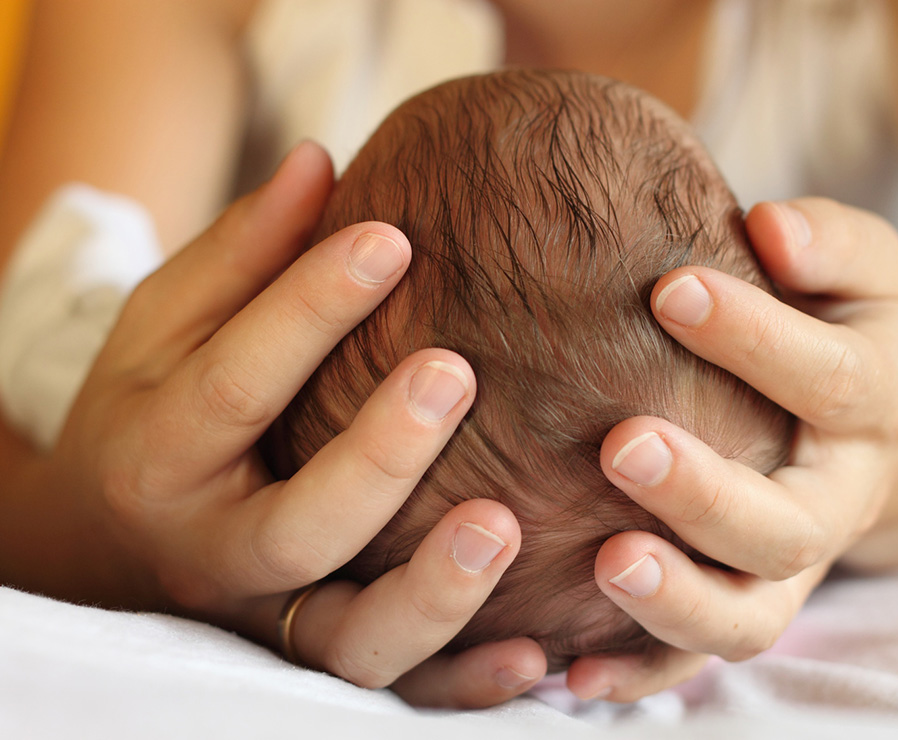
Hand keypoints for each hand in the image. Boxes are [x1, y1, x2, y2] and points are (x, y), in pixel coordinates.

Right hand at [45, 141, 546, 706]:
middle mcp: (215, 552)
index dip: (309, 308)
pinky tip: (537, 655)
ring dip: (433, 592)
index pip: (237, 382)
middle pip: (297, 525)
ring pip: (350, 638)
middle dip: (376, 454)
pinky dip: (463, 686)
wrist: (116, 536)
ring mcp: (272, 621)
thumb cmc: (160, 409)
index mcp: (166, 452)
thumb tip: (317, 158)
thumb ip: (240, 256)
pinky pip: (393, 692)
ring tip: (506, 523)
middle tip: (454, 370)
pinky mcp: (320, 662)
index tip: (394, 236)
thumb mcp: (167, 329)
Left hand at [568, 198, 897, 700]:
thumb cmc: (842, 321)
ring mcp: (787, 567)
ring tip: (606, 564)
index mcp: (875, 405)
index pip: (831, 381)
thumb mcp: (862, 268)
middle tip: (622, 446)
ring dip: (675, 601)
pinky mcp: (740, 602)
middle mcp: (837, 500)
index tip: (669, 291)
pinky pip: (694, 660)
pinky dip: (639, 673)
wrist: (865, 418)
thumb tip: (769, 225)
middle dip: (706, 494)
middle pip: (787, 528)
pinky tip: (571, 670)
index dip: (756, 341)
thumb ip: (828, 242)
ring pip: (748, 617)